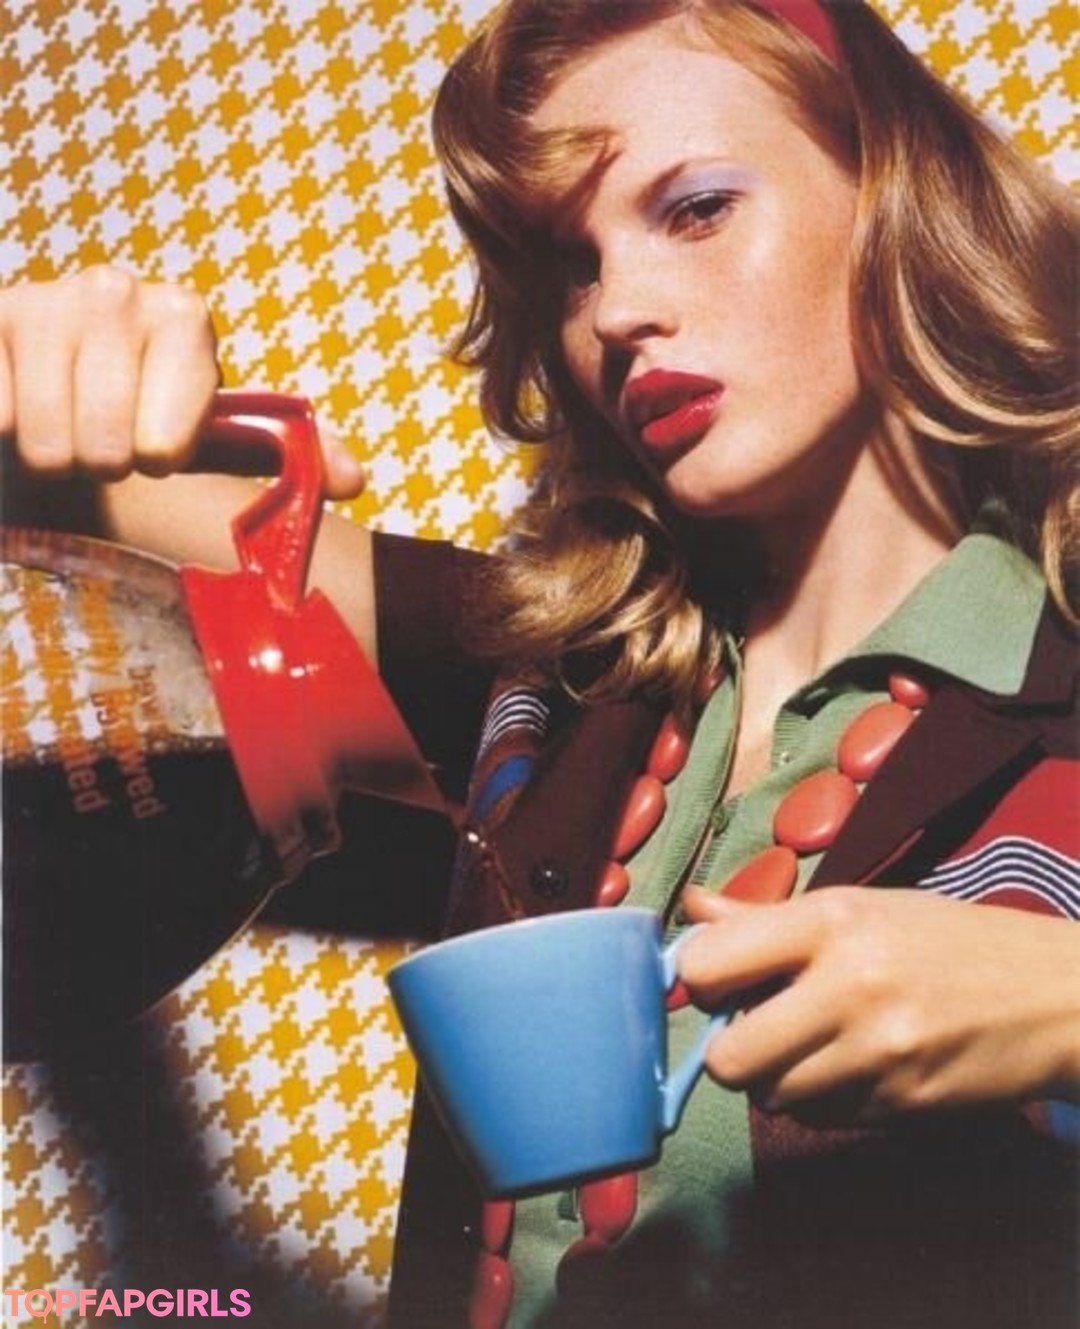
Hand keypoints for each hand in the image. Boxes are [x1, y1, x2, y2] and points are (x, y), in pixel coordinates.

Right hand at [0, 268, 363, 496]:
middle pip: (105, 451)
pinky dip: (4, 432)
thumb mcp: (214, 434)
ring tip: (60, 422)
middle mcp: (117, 292)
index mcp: (185, 319)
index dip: (159, 459)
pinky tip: (14, 405)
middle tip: (101, 435)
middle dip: (101, 462)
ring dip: (51, 454)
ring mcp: (45, 299)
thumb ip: (291, 457)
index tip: (156, 444)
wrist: (45, 384)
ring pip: (46, 445)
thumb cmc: (138, 412)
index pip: (170, 444)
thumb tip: (356, 480)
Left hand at [679, 884, 1079, 1125]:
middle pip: (728, 1057)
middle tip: (758, 1029)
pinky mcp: (902, 1104)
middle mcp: (849, 985)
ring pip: (771, 1097)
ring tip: (817, 1044)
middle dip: (731, 1050)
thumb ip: (765, 917)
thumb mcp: (857, 907)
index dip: (701, 980)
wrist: (1054, 995)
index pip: (707, 964)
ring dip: (779, 1079)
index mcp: (830, 920)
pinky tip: (856, 1067)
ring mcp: (879, 1053)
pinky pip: (820, 1119)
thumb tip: (690, 908)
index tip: (721, 982)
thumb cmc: (943, 940)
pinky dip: (822, 1101)